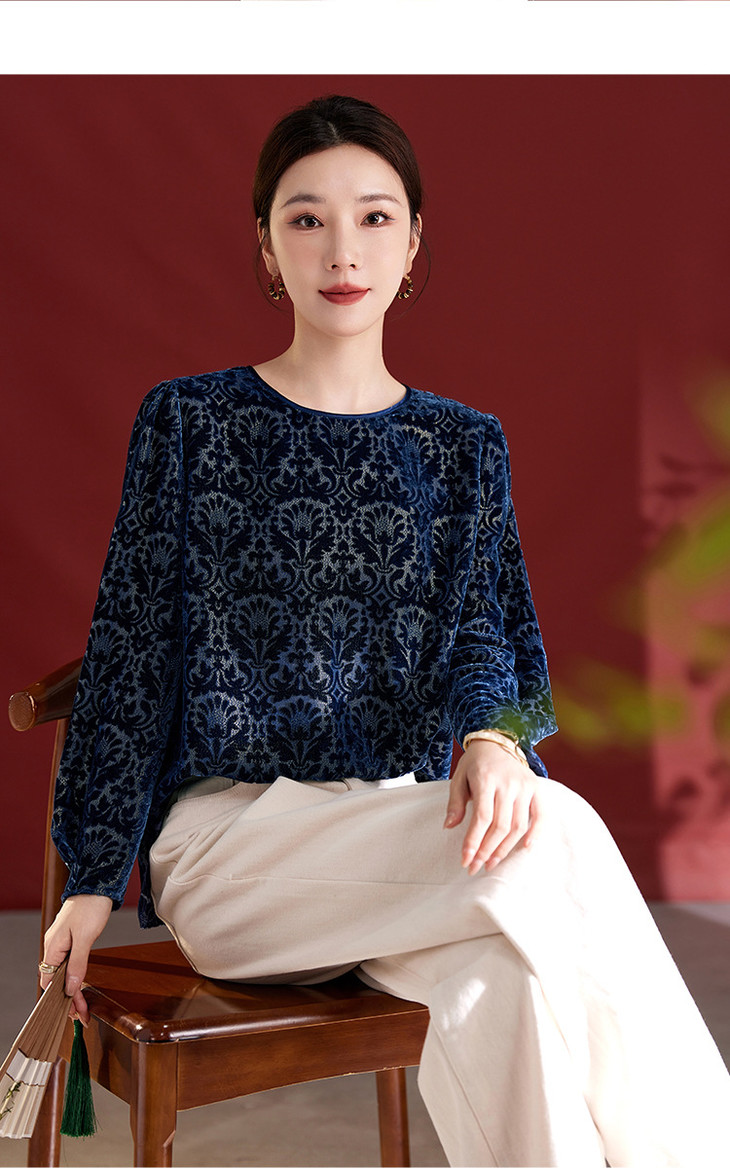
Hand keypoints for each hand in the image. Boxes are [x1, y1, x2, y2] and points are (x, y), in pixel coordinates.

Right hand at [40, 894, 112, 1023]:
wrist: (98, 884)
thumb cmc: (90, 907)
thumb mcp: (85, 938)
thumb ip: (77, 964)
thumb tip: (70, 988)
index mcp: (52, 947)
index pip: (49, 982)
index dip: (60, 1000)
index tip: (73, 1013)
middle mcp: (54, 947)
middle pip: (56, 981)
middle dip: (69, 999)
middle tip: (84, 1016)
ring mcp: (63, 943)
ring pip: (64, 973)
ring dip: (73, 990)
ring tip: (84, 1007)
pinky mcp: (73, 939)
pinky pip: (70, 964)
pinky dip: (76, 977)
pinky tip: (81, 985)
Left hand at [444, 739, 543, 874]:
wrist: (497, 741)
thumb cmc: (475, 764)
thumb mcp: (458, 778)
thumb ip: (455, 802)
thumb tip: (449, 827)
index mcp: (486, 779)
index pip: (482, 817)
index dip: (474, 842)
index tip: (466, 860)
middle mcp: (508, 784)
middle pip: (500, 826)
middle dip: (487, 851)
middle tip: (475, 867)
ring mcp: (525, 786)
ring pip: (518, 825)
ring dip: (504, 849)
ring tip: (491, 863)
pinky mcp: (537, 788)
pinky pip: (541, 815)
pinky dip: (536, 833)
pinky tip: (525, 848)